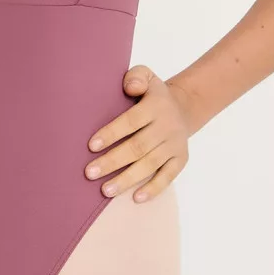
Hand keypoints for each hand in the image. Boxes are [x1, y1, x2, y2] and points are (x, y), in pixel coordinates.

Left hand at [84, 63, 191, 202]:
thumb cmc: (152, 94)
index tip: (91, 146)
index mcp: (155, 105)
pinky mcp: (181, 159)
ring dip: (127, 179)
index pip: (131, 121)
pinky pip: (168, 176)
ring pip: (150, 164)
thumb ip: (136, 77)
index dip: (111, 133)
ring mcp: (175, 144)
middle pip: (138, 147)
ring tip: (105, 190)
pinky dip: (153, 188)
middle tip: (90, 173)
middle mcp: (167, 126)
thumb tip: (130, 88)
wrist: (184, 107)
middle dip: (113, 161)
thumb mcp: (146, 76)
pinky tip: (136, 198)